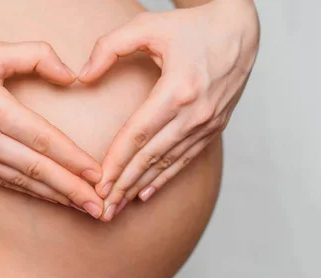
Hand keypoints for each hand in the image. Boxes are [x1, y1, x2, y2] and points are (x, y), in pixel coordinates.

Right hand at [0, 41, 103, 217]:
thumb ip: (36, 56)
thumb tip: (71, 76)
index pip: (42, 139)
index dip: (72, 159)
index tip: (98, 174)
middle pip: (36, 169)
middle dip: (71, 190)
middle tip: (100, 207)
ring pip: (21, 182)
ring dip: (55, 197)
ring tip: (83, 209)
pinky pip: (4, 183)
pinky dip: (30, 193)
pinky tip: (50, 199)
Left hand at [78, 0, 259, 220]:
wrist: (238, 30)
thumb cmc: (190, 27)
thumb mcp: (147, 25)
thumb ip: (109, 47)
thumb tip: (82, 77)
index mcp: (178, 89)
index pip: (138, 135)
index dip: (116, 162)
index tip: (98, 184)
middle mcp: (195, 113)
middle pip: (151, 157)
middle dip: (124, 185)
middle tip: (102, 209)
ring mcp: (207, 124)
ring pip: (167, 164)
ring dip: (140, 187)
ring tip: (117, 207)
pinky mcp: (213, 128)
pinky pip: (185, 160)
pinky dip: (164, 179)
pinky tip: (145, 193)